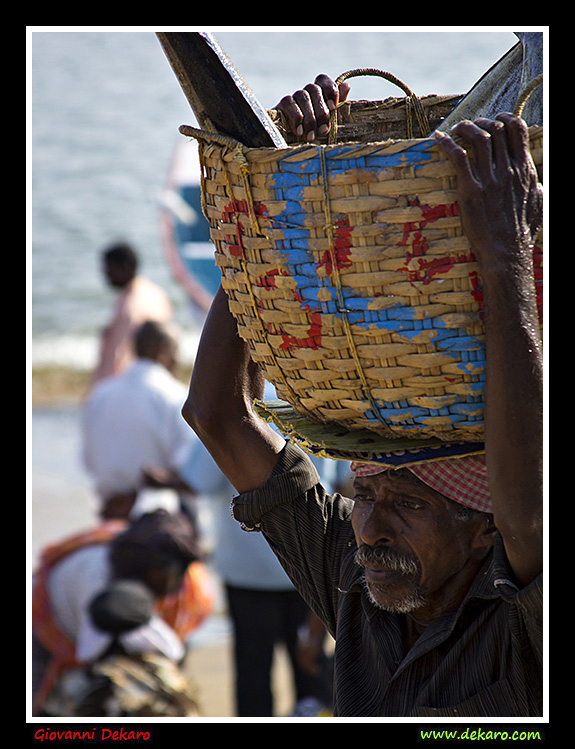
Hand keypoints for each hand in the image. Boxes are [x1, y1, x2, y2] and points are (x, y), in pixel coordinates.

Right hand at [275, 74, 349, 141]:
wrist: (290, 141)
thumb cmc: (314, 130)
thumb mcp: (328, 120)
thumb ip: (338, 103)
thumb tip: (347, 86)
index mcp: (319, 92)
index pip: (323, 79)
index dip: (329, 90)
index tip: (333, 107)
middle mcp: (306, 91)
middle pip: (314, 89)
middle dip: (321, 112)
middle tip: (323, 130)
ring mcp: (294, 96)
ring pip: (303, 97)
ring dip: (309, 119)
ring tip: (311, 136)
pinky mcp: (283, 104)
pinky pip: (290, 104)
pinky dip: (296, 119)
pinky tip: (299, 131)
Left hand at [435, 114, 542, 273]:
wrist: (507, 251)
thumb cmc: (522, 232)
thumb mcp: (539, 202)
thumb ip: (536, 185)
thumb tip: (536, 180)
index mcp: (525, 169)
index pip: (517, 130)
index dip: (505, 118)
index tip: (496, 120)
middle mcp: (508, 170)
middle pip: (496, 130)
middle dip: (482, 122)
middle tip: (472, 127)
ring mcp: (489, 179)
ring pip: (478, 138)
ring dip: (465, 128)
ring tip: (457, 130)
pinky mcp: (471, 189)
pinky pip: (458, 158)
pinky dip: (446, 145)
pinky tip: (438, 140)